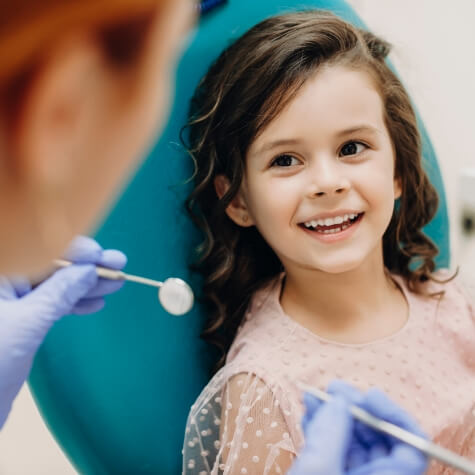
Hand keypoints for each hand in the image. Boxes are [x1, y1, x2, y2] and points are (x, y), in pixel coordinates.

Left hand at [0, 236, 126, 427]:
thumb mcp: (28, 323)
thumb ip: (60, 293)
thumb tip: (89, 271)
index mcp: (1, 275)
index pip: (39, 251)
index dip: (72, 249)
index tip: (100, 255)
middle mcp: (5, 283)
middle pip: (51, 266)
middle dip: (86, 266)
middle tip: (119, 263)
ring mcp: (12, 302)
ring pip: (55, 285)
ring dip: (86, 285)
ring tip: (116, 282)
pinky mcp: (20, 320)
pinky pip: (52, 304)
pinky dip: (74, 304)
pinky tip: (97, 303)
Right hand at [289, 380, 427, 474]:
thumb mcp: (319, 469)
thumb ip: (332, 433)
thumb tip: (340, 401)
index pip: (411, 446)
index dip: (393, 415)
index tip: (368, 395)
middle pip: (379, 438)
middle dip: (356, 408)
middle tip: (333, 389)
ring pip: (354, 440)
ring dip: (334, 413)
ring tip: (313, 396)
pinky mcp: (333, 474)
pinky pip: (336, 447)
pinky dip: (322, 427)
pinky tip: (309, 412)